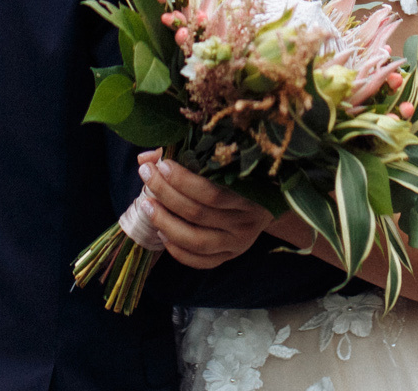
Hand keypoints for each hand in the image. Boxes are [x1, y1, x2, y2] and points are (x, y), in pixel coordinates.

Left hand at [137, 150, 277, 269]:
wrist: (270, 205)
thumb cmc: (243, 177)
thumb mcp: (226, 163)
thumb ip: (188, 157)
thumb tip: (147, 157)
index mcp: (249, 196)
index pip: (211, 193)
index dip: (182, 180)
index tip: (161, 164)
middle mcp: (244, 223)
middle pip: (198, 214)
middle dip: (166, 194)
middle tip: (147, 176)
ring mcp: (237, 244)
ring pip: (196, 241)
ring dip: (166, 223)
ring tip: (146, 206)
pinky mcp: (228, 258)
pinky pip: (200, 261)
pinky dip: (177, 250)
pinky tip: (161, 233)